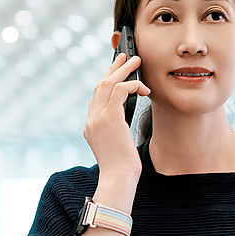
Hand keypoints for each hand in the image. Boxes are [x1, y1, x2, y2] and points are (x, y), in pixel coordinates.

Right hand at [83, 53, 149, 178]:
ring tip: (136, 61)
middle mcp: (91, 120)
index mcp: (91, 127)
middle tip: (125, 57)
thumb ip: (116, 131)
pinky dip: (132, 85)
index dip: (106, 82)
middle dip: (113, 69)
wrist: (118, 178)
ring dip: (123, 70)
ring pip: (108, 84)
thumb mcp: (117, 145)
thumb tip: (124, 122)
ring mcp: (98, 118)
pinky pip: (120, 91)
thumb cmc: (122, 168)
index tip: (116, 73)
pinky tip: (143, 88)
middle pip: (100, 86)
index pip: (96, 97)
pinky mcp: (110, 118)